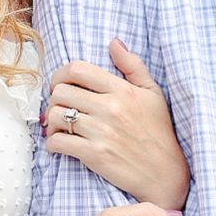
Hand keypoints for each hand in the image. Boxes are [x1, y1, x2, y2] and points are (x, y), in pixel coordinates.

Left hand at [43, 41, 190, 209]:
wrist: (165, 173)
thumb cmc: (159, 132)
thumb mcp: (153, 93)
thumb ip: (133, 65)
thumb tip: (114, 42)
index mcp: (122, 90)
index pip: (77, 69)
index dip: (60, 74)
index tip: (61, 84)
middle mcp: (110, 108)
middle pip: (60, 91)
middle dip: (54, 99)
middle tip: (60, 108)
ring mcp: (101, 132)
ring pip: (55, 115)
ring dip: (50, 122)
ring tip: (58, 127)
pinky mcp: (94, 155)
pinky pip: (58, 142)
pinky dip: (52, 143)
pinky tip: (60, 145)